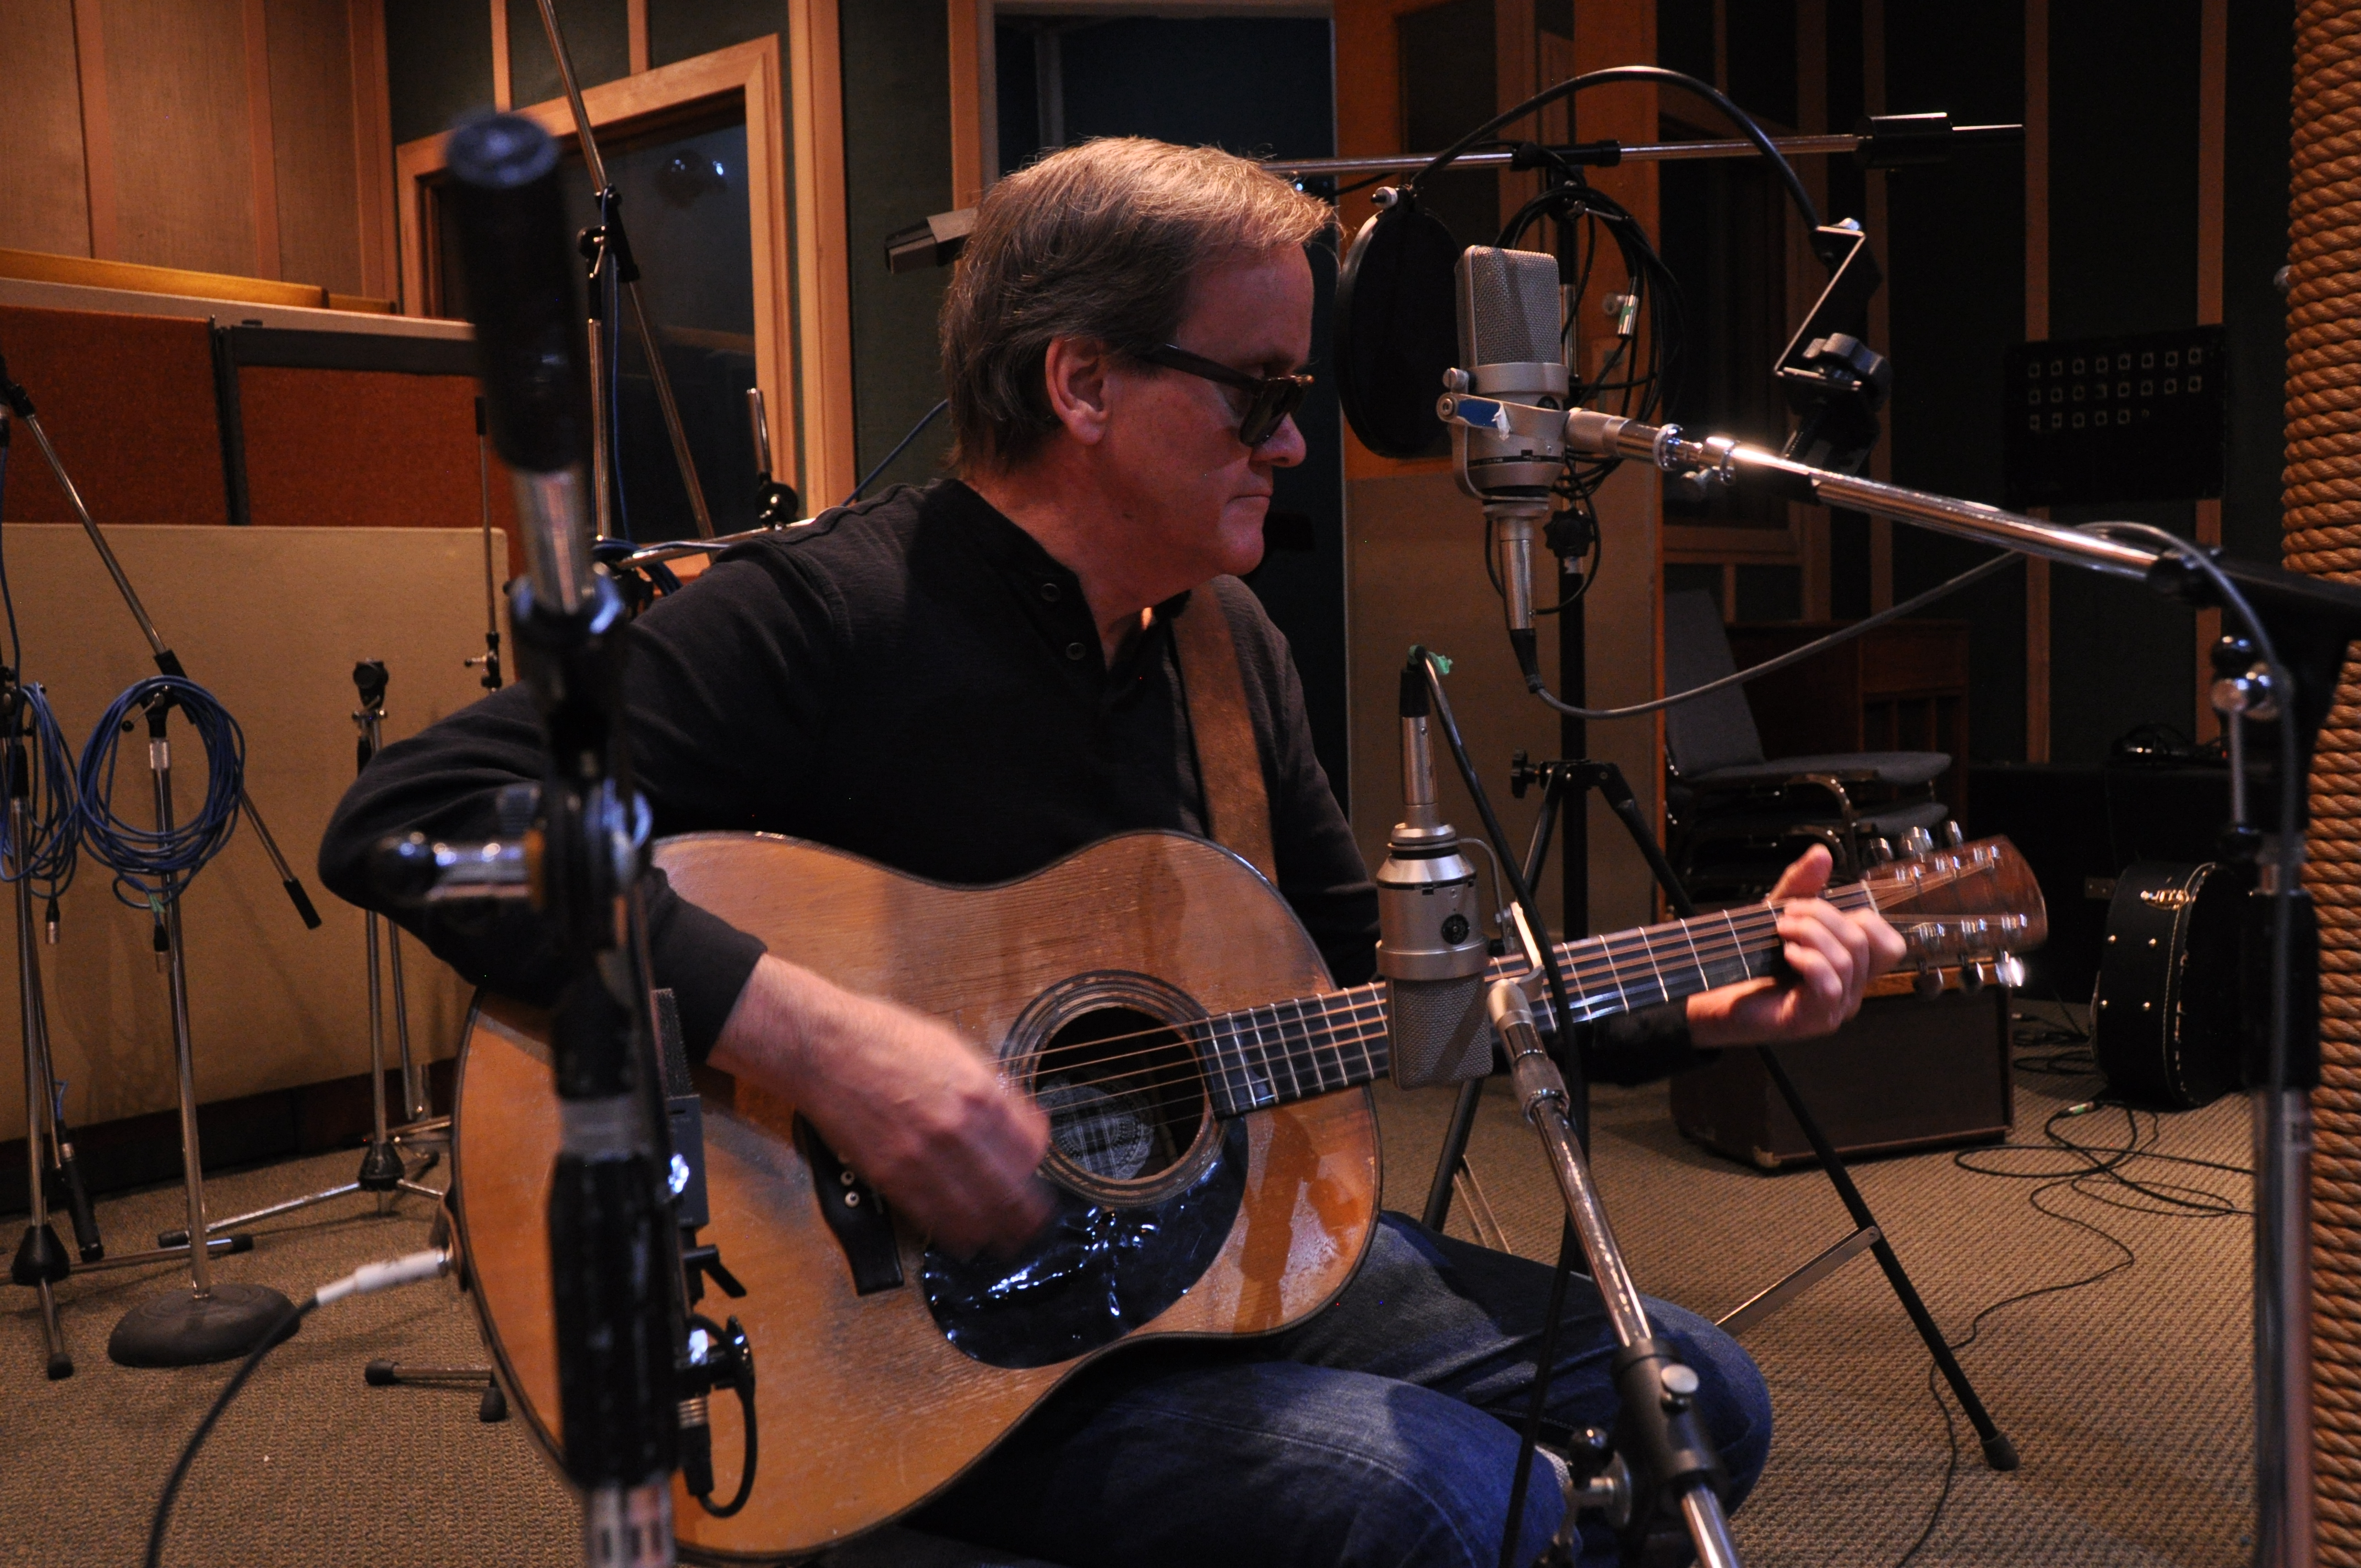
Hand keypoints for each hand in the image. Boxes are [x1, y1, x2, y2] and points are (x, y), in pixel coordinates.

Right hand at [708, 955, 1052, 1254]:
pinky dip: (956, 1233)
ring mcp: (922, 1158)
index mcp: (979, 1092)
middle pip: (1010, 1190)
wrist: (826, 1048)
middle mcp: (957, 1130)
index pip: (1031, 1147)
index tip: (1036, 1166)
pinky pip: (934, 1218)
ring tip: (1009, 1240)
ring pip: (975, 1214)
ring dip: (998, 1232)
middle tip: (1036, 1223)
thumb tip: (1018, 1117)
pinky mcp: (890, 1177)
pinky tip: (967, 1239)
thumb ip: (990, 1086)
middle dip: (1028, 1213)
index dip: (1038, 1161)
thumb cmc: (885, 1039)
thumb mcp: (956, 1047)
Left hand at [1686, 846, 1906, 1047]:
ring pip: (1847, 959)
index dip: (1863, 918)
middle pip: (1865, 942)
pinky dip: (1808, 961)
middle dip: (1824, 916)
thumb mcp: (1778, 914)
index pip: (1889, 944)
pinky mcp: (1814, 1019)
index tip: (1818, 908)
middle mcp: (1850, 989)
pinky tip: (1787, 954)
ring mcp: (1835, 1007)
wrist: (1715, 996)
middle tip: (1788, 914)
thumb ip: (1803, 886)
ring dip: (1810, 933)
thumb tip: (1821, 854)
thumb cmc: (1750, 961)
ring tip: (1780, 930)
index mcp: (1850, 967)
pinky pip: (1830, 985)